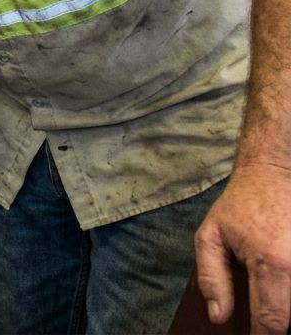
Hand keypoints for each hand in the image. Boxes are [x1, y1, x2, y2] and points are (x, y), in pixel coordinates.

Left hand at [194, 162, 290, 332]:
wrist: (274, 174)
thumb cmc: (240, 205)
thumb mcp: (210, 236)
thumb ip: (211, 278)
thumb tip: (219, 315)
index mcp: (271, 262)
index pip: (272, 319)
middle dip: (281, 325)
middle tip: (267, 323)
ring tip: (276, 299)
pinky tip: (285, 287)